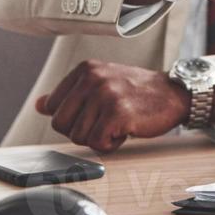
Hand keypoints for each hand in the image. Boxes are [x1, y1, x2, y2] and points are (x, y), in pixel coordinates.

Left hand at [35, 60, 188, 152]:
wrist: (173, 94)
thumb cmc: (137, 92)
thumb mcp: (101, 83)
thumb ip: (69, 94)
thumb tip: (40, 105)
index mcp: (85, 69)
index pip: (52, 108)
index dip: (73, 118)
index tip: (94, 112)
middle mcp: (93, 78)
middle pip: (61, 124)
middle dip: (82, 130)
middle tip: (105, 121)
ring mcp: (105, 94)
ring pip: (78, 137)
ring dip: (99, 138)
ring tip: (118, 123)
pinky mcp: (118, 112)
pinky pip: (98, 143)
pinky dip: (111, 144)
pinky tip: (125, 130)